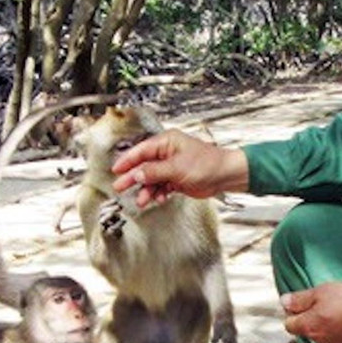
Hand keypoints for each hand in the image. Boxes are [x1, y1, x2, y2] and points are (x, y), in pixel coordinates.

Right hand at [110, 129, 248, 207]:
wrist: (225, 175)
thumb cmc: (207, 164)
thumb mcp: (176, 168)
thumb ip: (154, 172)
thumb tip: (136, 174)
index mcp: (166, 142)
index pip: (141, 151)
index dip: (127, 161)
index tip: (116, 170)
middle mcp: (167, 153)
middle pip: (144, 166)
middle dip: (132, 177)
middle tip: (120, 186)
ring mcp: (172, 166)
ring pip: (152, 178)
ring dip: (146, 189)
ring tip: (142, 200)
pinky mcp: (177, 179)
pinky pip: (161, 186)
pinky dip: (158, 193)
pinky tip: (158, 198)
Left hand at [281, 282, 341, 342]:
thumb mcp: (321, 292)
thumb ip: (300, 299)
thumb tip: (284, 302)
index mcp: (308, 327)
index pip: (289, 324)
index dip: (293, 311)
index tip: (303, 300)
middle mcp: (318, 340)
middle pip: (305, 328)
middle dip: (309, 315)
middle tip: (323, 300)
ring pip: (320, 332)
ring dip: (324, 321)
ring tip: (338, 307)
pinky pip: (334, 336)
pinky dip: (337, 327)